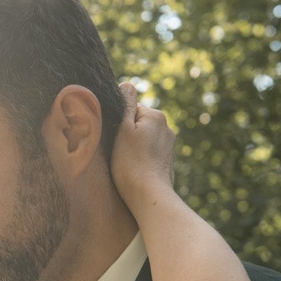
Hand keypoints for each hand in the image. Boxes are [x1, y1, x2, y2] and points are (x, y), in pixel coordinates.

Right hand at [110, 82, 175, 212]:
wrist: (148, 196)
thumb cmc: (131, 163)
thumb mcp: (123, 130)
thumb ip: (126, 106)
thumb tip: (128, 84)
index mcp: (156, 116)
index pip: (130, 109)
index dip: (117, 122)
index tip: (112, 137)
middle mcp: (166, 128)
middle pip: (137, 124)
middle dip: (126, 134)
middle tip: (116, 151)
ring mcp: (169, 146)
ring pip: (143, 140)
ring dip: (133, 148)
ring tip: (125, 163)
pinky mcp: (167, 162)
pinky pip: (149, 154)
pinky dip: (140, 159)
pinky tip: (134, 170)